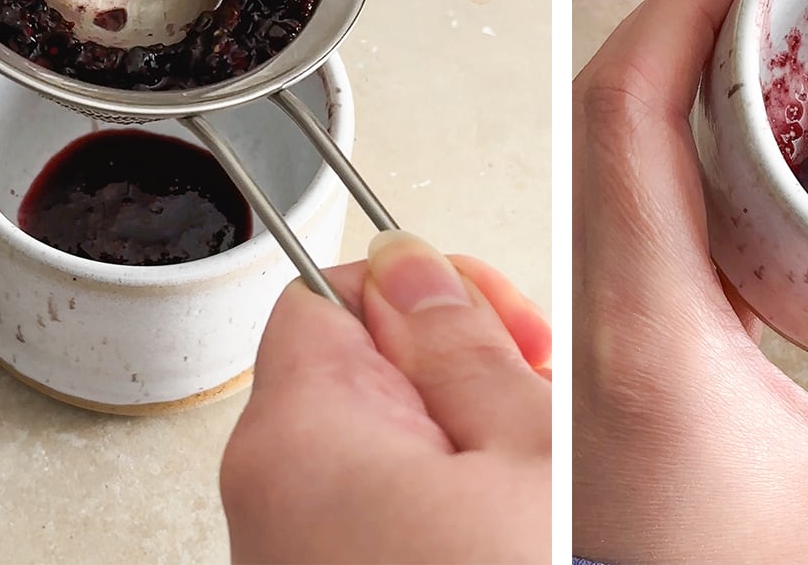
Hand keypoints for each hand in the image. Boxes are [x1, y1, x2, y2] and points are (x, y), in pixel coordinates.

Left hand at [222, 234, 551, 563]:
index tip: (504, 329)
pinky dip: (442, 509)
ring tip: (538, 492)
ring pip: (377, 449)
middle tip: (536, 414)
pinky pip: (378, 512)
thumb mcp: (529, 454)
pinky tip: (508, 534)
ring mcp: (290, 555)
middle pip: (358, 374)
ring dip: (460, 449)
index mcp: (300, 441)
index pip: (329, 291)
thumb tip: (413, 270)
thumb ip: (463, 344)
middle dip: (459, 377)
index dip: (433, 295)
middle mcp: (269, 504)